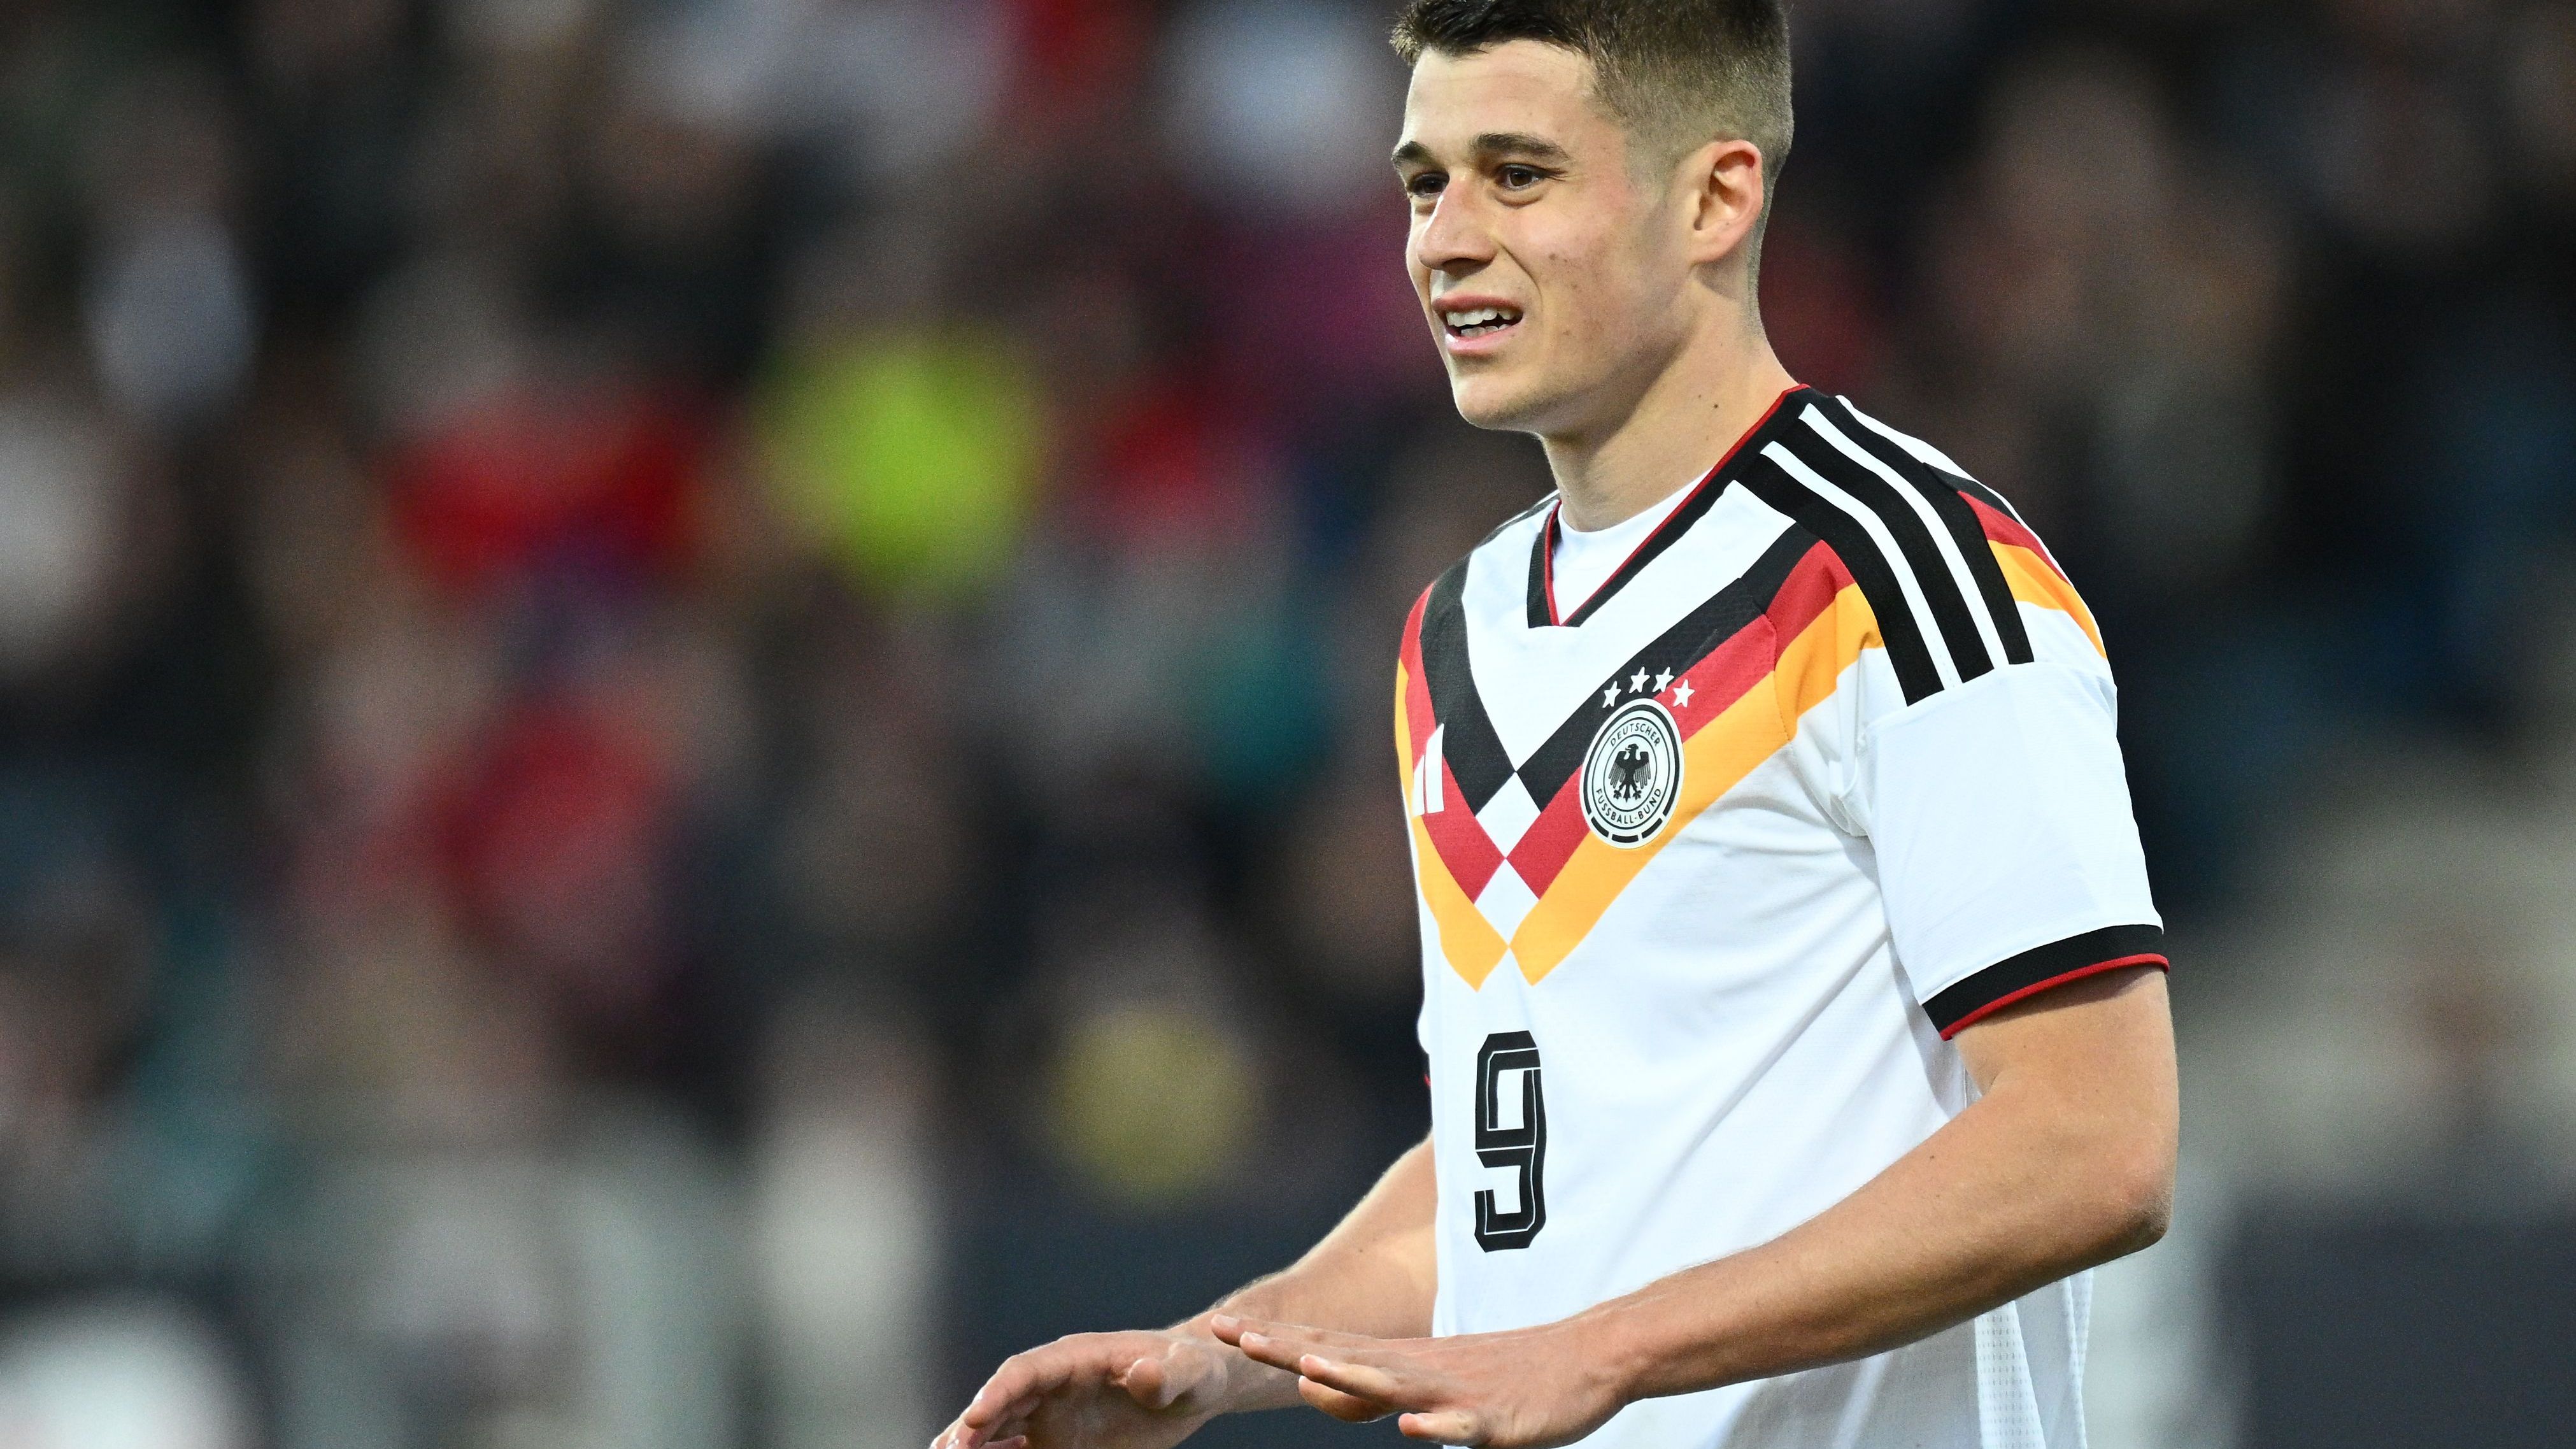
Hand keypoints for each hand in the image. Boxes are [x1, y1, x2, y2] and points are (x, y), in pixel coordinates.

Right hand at [934, 1329, 1238, 1448]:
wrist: (1194, 1385)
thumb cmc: (1194, 1371)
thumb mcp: (1191, 1373)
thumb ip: (1169, 1373)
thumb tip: (1145, 1374)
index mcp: (1074, 1357)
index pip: (1024, 1371)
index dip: (998, 1392)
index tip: (976, 1417)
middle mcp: (1053, 1383)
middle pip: (1000, 1401)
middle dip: (972, 1425)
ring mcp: (1050, 1413)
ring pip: (998, 1429)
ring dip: (973, 1444)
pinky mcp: (1056, 1440)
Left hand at [1210, 1314, 1623, 1447]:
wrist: (1585, 1358)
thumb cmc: (1501, 1374)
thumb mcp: (1426, 1382)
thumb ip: (1369, 1388)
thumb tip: (1314, 1391)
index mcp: (1400, 1361)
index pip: (1323, 1344)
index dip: (1271, 1338)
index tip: (1216, 1326)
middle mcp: (1419, 1368)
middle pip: (1342, 1355)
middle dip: (1285, 1347)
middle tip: (1229, 1333)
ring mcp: (1456, 1391)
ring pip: (1396, 1384)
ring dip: (1352, 1376)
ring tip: (1308, 1368)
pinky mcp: (1495, 1418)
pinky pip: (1462, 1425)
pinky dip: (1437, 1426)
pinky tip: (1412, 1428)